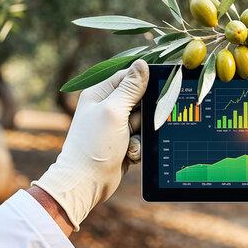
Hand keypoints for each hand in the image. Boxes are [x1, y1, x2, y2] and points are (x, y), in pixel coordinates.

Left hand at [32, 60, 147, 230]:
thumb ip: (130, 88)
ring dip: (142, 134)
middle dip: (145, 114)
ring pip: (144, 121)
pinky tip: (128, 155)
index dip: (145, 81)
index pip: (128, 76)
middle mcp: (108, 107)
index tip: (161, 87)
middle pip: (140, 100)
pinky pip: (142, 138)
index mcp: (100, 93)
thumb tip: (143, 64)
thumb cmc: (94, 146)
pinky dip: (138, 147)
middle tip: (139, 124)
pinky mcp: (123, 142)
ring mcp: (116, 126)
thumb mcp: (114, 111)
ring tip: (128, 144)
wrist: (86, 183)